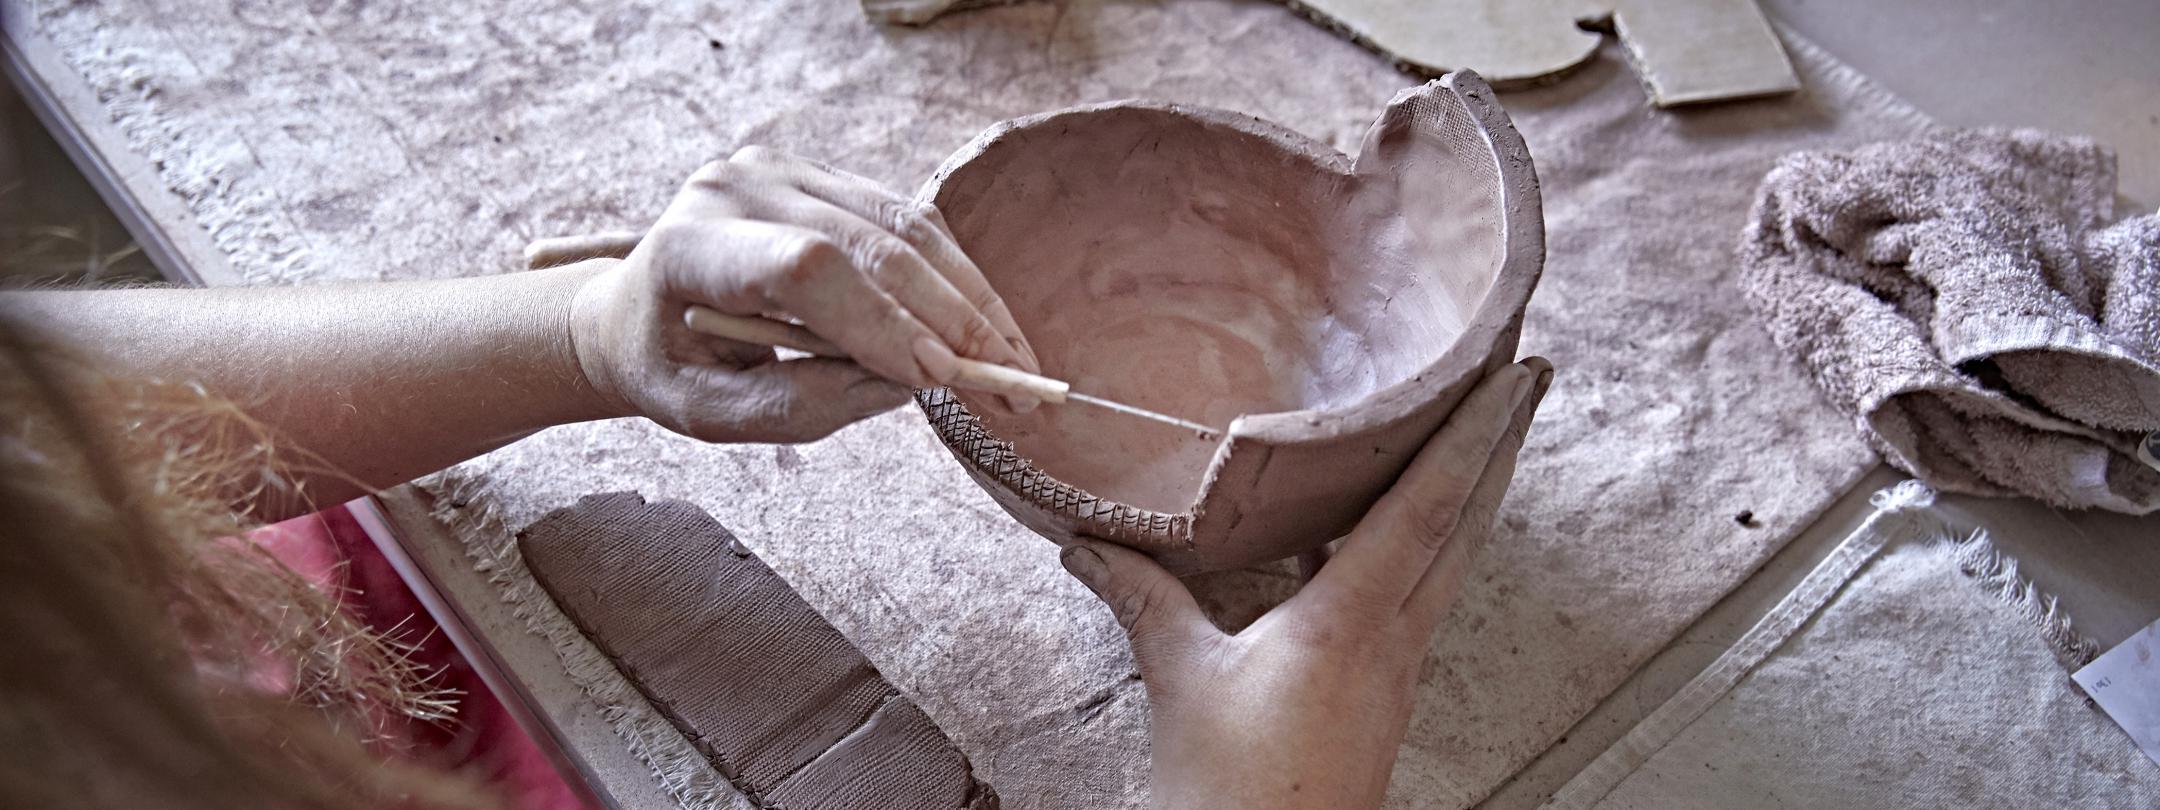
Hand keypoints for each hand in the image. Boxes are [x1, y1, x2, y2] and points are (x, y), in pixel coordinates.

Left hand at [565, 147, 1039, 442]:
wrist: (639, 310)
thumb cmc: (670, 366)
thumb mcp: (712, 413)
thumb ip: (799, 404)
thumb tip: (906, 384)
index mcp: (693, 246)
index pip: (805, 267)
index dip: (880, 319)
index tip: (939, 379)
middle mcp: (743, 188)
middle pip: (872, 246)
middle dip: (953, 323)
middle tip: (1015, 389)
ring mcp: (790, 171)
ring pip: (908, 229)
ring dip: (973, 302)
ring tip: (1020, 366)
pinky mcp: (829, 178)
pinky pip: (911, 223)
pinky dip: (958, 280)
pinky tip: (992, 330)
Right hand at [1060, 357, 1553, 807]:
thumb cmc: (1232, 791)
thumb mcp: (1181, 680)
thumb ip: (1143, 598)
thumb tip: (1085, 541)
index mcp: (1353, 620)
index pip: (1429, 506)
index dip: (1472, 433)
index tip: (1509, 376)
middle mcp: (1395, 639)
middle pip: (1467, 524)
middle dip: (1499, 449)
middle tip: (1526, 381)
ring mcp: (1397, 669)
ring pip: (1452, 562)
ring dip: (1474, 495)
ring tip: (1483, 438)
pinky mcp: (1383, 695)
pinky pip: (1420, 597)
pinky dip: (1425, 546)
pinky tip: (1392, 535)